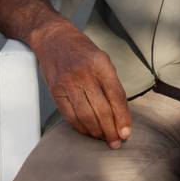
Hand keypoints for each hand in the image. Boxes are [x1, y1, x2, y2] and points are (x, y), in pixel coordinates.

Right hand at [32, 20, 131, 148]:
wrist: (53, 38)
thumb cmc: (81, 50)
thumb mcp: (102, 59)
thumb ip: (111, 83)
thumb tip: (120, 115)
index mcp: (101, 63)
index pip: (116, 96)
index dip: (122, 118)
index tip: (126, 133)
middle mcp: (84, 73)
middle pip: (101, 110)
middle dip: (110, 130)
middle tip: (116, 142)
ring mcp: (68, 82)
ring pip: (86, 116)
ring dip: (96, 132)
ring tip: (103, 138)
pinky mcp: (55, 90)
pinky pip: (70, 116)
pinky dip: (81, 128)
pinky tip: (88, 131)